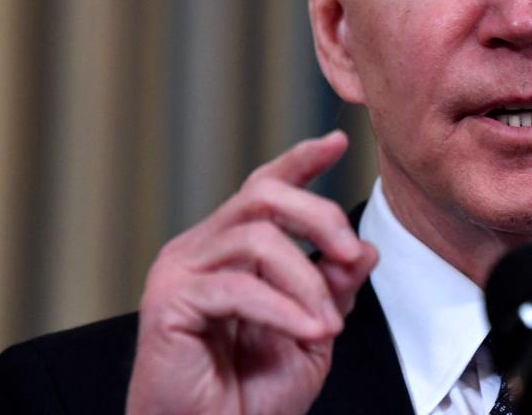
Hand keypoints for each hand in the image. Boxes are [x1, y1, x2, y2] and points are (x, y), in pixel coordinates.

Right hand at [126, 131, 377, 414]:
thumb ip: (333, 290)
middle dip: (317, 216)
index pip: (265, 188)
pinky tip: (311, 332)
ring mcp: (179, 271)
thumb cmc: (249, 397)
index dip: (300, 161)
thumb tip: (362, 249)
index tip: (337, 143)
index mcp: (230, 250)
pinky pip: (239, 287)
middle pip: (262, 195)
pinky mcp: (169, 301)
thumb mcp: (310, 335)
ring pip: (256, 239)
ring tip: (327, 324)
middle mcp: (201, 249)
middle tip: (350, 253)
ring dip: (306, 281)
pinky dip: (284, 309)